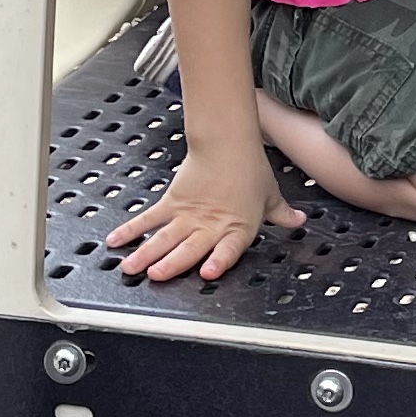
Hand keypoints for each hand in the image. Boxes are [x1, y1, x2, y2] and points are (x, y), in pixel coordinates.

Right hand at [107, 147, 306, 285]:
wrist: (227, 141)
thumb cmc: (250, 168)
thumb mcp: (270, 195)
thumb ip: (281, 213)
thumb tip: (299, 220)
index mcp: (237, 228)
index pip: (228, 249)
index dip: (218, 261)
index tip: (208, 272)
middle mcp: (211, 225)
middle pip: (189, 247)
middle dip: (171, 263)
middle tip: (155, 275)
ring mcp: (188, 216)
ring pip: (164, 238)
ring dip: (146, 253)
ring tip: (130, 268)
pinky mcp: (172, 203)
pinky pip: (150, 219)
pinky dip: (132, 230)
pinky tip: (116, 242)